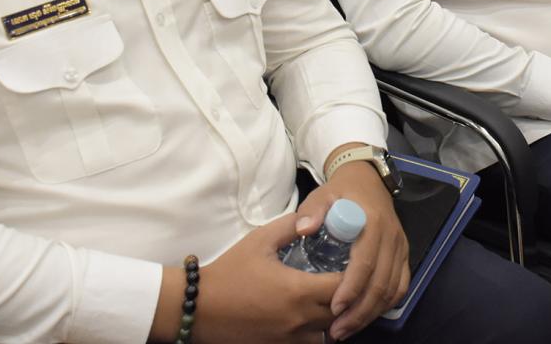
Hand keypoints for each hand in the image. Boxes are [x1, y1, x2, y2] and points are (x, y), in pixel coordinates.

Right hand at [152, 212, 340, 342]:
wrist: (198, 307)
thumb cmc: (230, 271)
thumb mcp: (260, 239)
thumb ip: (290, 225)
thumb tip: (313, 218)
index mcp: (298, 291)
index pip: (343, 287)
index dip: (353, 276)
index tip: (351, 264)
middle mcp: (300, 319)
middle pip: (341, 314)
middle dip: (347, 298)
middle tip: (346, 281)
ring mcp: (289, 339)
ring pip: (328, 334)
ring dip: (333, 320)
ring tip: (330, 302)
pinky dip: (315, 333)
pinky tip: (309, 317)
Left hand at [300, 152, 410, 339]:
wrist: (366, 181)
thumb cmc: (340, 192)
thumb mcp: (322, 194)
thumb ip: (312, 210)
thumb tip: (303, 229)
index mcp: (373, 223)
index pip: (365, 262)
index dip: (351, 288)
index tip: (334, 308)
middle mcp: (392, 237)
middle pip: (381, 283)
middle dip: (360, 311)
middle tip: (337, 330)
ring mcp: (401, 248)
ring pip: (393, 290)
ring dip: (371, 313)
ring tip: (347, 330)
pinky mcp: (403, 255)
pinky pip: (400, 286)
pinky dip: (386, 306)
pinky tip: (366, 317)